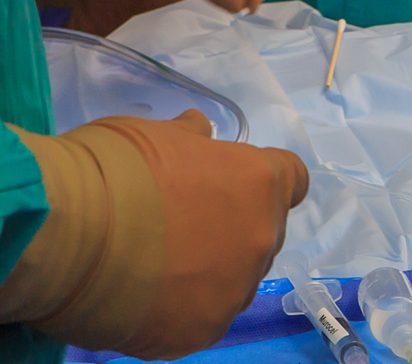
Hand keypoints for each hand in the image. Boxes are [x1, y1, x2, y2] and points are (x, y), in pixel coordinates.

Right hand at [106, 111, 309, 357]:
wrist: (65, 233)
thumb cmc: (111, 169)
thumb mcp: (154, 134)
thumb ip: (190, 140)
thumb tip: (200, 133)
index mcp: (260, 182)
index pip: (290, 180)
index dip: (262, 183)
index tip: (233, 186)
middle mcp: (260, 238)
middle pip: (262, 233)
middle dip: (232, 228)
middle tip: (180, 229)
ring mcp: (234, 289)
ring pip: (234, 281)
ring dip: (208, 273)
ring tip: (154, 269)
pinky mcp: (201, 332)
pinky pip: (201, 320)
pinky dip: (179, 311)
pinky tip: (141, 300)